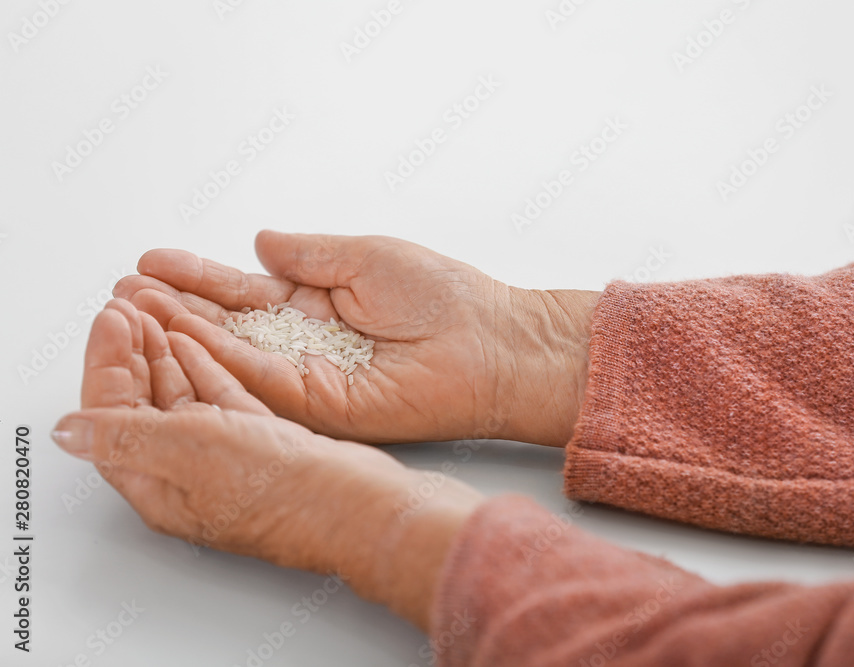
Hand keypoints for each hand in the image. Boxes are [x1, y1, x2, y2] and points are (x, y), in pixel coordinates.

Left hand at [53, 299, 481, 629]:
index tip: (111, 316)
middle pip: (143, 401)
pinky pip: (221, 396)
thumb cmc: (279, 490)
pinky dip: (205, 366)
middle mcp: (186, 471)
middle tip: (129, 304)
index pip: (111, 413)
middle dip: (132, 351)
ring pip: (183, 394)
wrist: (353, 503)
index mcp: (157, 481)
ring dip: (165, 351)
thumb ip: (124, 434)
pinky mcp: (261, 441)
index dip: (106, 362)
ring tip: (154, 311)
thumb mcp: (187, 452)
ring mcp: (225, 456)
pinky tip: (196, 340)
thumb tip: (66, 432)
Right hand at [113, 231, 598, 446]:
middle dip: (176, 307)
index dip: (200, 276)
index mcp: (320, 302)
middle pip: (230, 325)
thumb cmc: (444, 297)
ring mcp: (312, 376)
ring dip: (184, 333)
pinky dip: (221, 360)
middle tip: (125, 290)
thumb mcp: (365, 255)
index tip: (154, 262)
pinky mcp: (322, 407)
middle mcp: (309, 342)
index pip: (246, 290)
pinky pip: (262, 382)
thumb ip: (308, 253)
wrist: (491, 343)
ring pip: (236, 356)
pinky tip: (181, 337)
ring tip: (134, 308)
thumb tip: (259, 241)